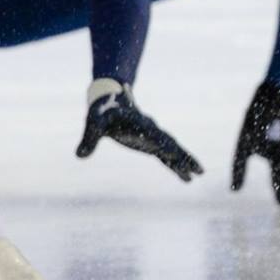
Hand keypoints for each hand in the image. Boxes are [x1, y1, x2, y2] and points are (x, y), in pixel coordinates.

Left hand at [76, 79, 202, 180]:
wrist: (110, 102)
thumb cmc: (102, 112)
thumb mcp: (93, 124)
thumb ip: (89, 139)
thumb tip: (79, 156)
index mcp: (141, 125)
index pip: (156, 137)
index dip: (166, 146)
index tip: (176, 155)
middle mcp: (151, 131)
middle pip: (171, 145)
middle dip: (184, 156)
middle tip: (199, 169)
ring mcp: (152, 138)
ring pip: (172, 151)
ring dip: (184, 162)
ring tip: (198, 175)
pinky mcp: (150, 144)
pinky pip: (166, 156)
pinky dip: (176, 166)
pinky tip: (186, 178)